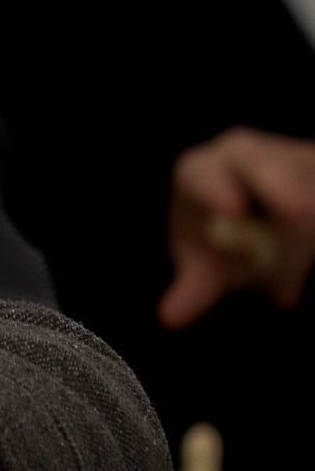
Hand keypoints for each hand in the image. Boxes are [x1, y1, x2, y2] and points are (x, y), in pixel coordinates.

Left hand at [159, 128, 314, 327]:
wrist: (260, 224)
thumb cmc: (218, 243)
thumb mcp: (207, 269)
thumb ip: (194, 289)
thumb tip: (169, 318)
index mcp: (200, 171)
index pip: (204, 175)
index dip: (216, 190)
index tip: (233, 211)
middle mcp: (241, 153)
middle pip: (266, 168)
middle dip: (284, 190)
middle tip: (303, 215)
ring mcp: (285, 155)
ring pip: (305, 185)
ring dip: (308, 229)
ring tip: (288, 283)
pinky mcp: (312, 165)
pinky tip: (303, 258)